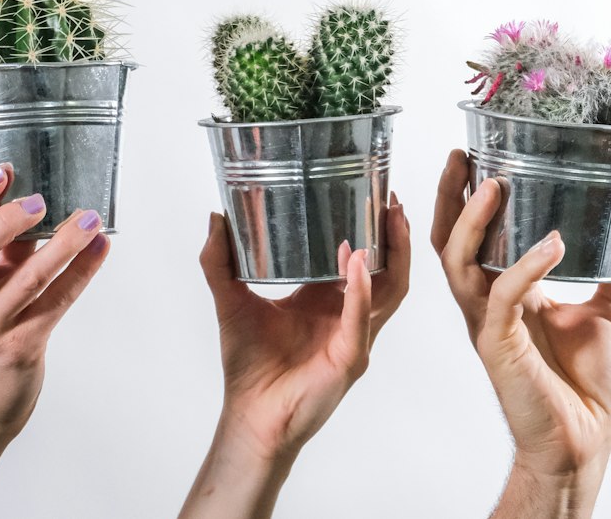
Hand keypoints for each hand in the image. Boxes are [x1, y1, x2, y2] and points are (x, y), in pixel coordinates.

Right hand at [0, 165, 109, 518]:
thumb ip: (2, 247)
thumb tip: (34, 198)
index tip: (2, 170)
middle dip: (3, 222)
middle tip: (39, 200)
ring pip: (25, 280)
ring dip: (62, 244)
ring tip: (89, 218)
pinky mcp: (20, 348)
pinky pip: (56, 303)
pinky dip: (81, 271)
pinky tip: (100, 247)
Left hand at [180, 195, 409, 517]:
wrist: (250, 416)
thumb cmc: (248, 366)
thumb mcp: (231, 300)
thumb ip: (219, 261)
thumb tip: (216, 217)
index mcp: (326, 299)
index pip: (358, 257)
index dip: (369, 228)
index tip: (371, 194)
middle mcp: (347, 314)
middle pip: (387, 270)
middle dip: (394, 236)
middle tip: (391, 200)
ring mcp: (355, 335)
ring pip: (389, 291)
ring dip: (392, 255)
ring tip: (390, 221)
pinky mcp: (350, 357)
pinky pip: (361, 319)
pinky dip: (360, 289)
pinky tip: (354, 262)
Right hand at [431, 151, 610, 513]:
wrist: (588, 440)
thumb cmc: (587, 387)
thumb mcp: (610, 312)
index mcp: (504, 290)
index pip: (471, 234)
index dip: (465, 196)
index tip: (473, 154)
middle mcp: (486, 301)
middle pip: (448, 239)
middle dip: (450, 197)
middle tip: (463, 156)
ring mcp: (487, 322)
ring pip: (458, 262)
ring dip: (472, 222)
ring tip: (493, 186)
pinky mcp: (498, 345)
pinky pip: (503, 296)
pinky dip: (525, 266)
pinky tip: (551, 244)